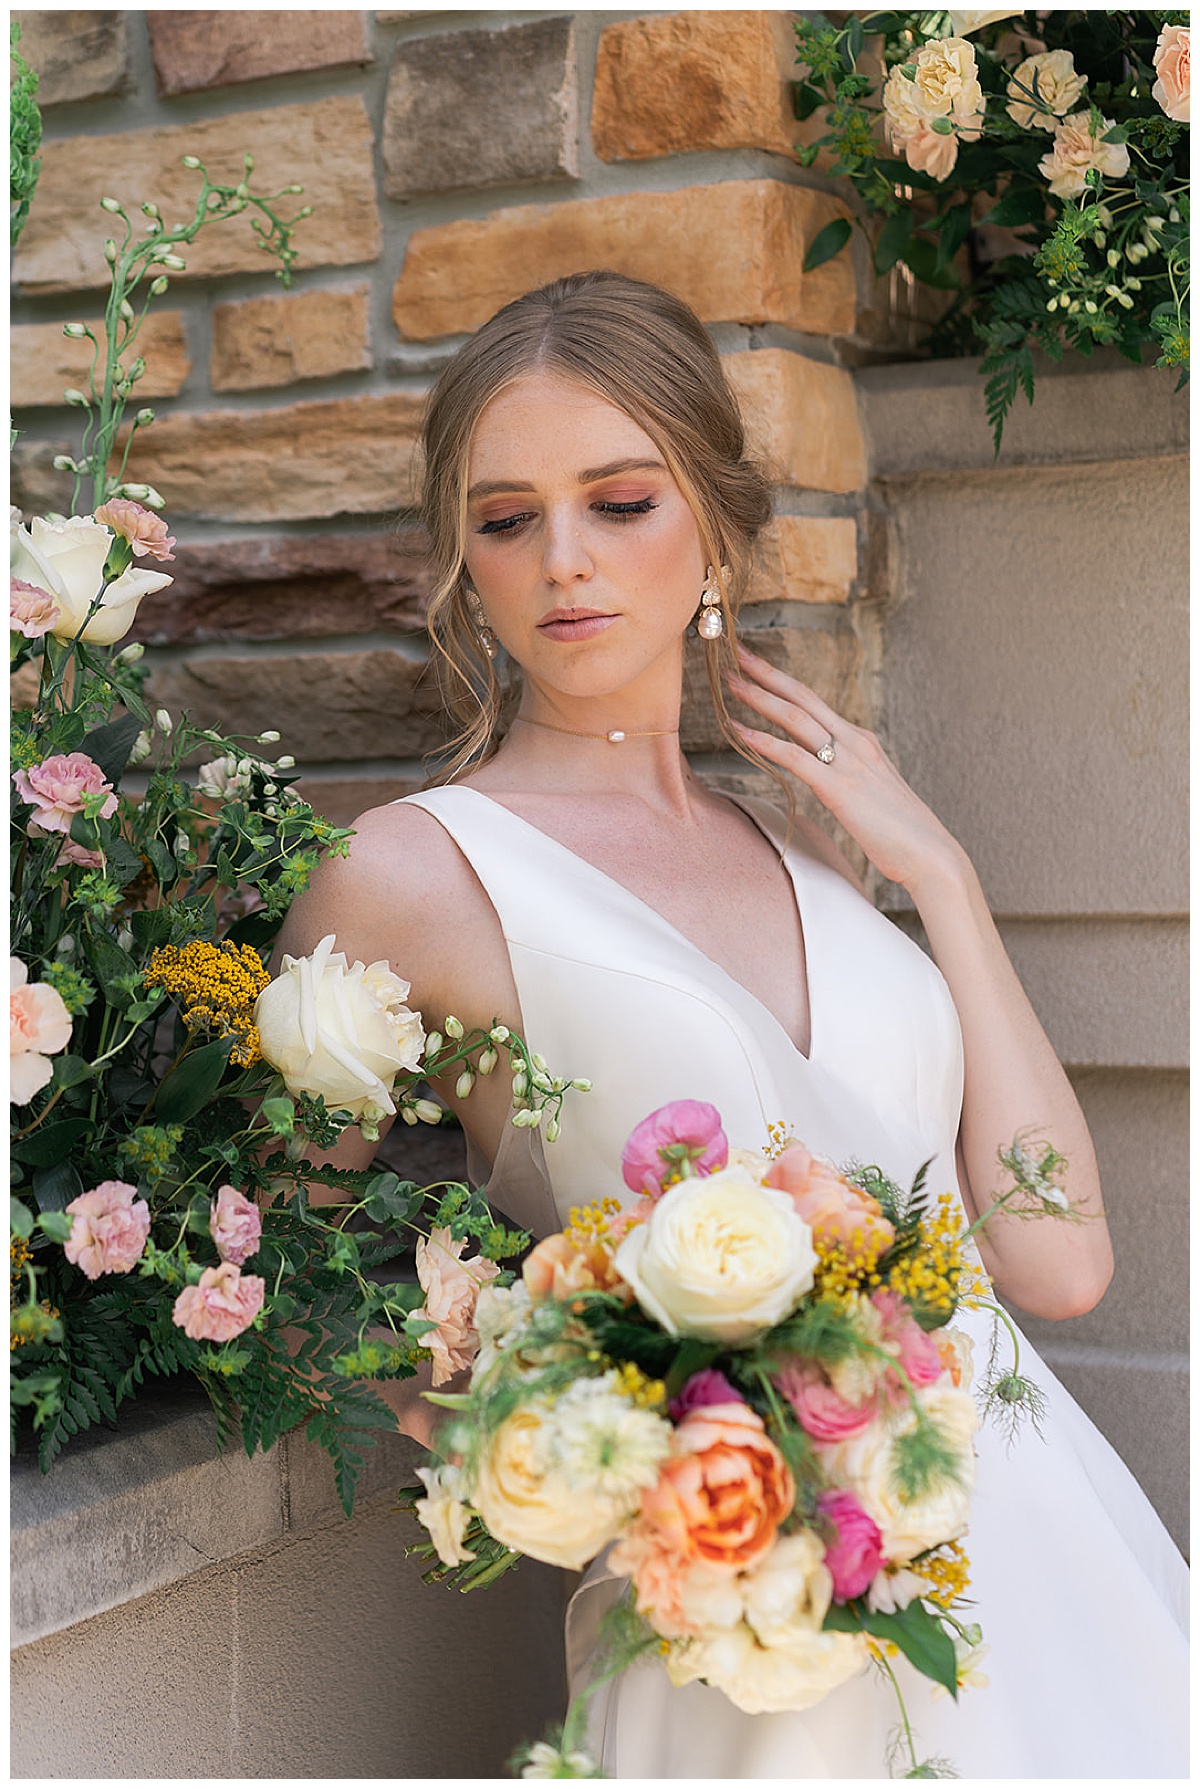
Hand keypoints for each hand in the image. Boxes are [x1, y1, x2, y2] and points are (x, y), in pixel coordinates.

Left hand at [726, 644, 967, 894]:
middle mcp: (855, 742)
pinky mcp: (840, 788)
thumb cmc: (902, 832)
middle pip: (803, 697)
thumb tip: (825, 778)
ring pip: (796, 718)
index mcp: (861, 742)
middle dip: (766, 672)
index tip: (754, 665)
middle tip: (734, 651)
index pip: (814, 702)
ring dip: (759, 698)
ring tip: (729, 683)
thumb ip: (848, 778)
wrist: (931, 855)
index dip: (782, 681)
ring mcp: (848, 762)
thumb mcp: (872, 793)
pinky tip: (740, 732)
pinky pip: (796, 757)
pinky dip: (765, 742)